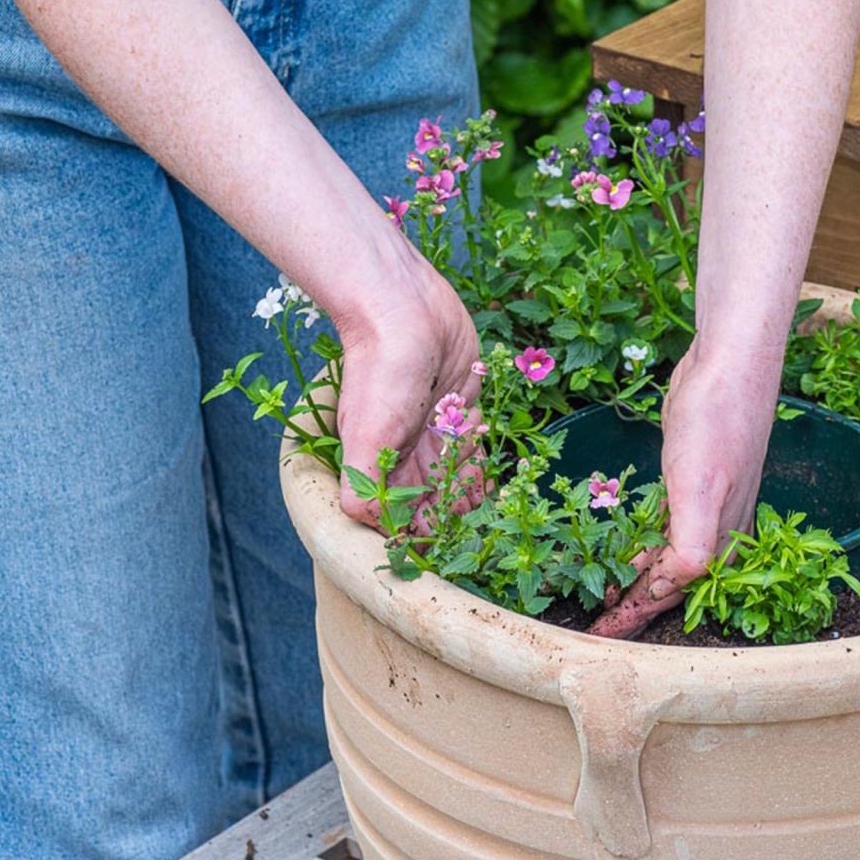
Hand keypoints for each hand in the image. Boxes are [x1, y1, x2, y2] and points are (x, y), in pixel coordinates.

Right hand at [330, 239, 481, 526]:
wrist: (406, 308)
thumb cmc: (382, 369)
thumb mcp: (366, 434)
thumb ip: (363, 486)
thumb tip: (368, 529)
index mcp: (380, 467)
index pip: (400, 519)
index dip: (422, 539)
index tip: (447, 551)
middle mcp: (406, 454)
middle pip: (432, 504)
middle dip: (454, 522)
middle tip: (479, 536)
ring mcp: (434, 432)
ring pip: (457, 480)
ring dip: (472, 499)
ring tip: (492, 517)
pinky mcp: (460, 408)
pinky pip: (475, 448)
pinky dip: (484, 468)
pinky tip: (496, 484)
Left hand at [589, 336, 779, 639]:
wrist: (728, 363)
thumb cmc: (717, 422)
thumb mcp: (701, 485)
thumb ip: (691, 543)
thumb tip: (670, 590)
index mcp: (719, 538)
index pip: (672, 593)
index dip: (635, 616)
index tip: (600, 637)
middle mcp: (714, 527)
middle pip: (668, 581)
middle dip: (633, 604)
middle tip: (592, 625)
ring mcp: (703, 502)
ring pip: (664, 554)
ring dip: (635, 575)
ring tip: (600, 592)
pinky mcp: (690, 478)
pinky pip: (661, 524)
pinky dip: (641, 541)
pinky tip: (625, 545)